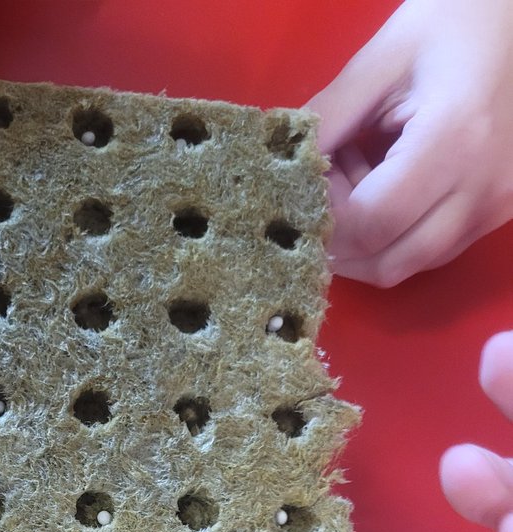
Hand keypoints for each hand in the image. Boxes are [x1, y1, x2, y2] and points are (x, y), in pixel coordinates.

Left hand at [308, 0, 512, 286]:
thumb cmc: (453, 22)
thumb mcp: (379, 61)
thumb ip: (325, 121)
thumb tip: (282, 171)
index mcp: (454, 141)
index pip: (371, 223)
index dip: (326, 218)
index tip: (310, 183)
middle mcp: (481, 189)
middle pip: (388, 264)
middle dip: (339, 242)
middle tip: (323, 191)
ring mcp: (495, 208)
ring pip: (408, 266)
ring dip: (365, 243)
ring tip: (353, 182)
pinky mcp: (496, 213)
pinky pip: (431, 251)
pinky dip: (394, 236)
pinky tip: (382, 186)